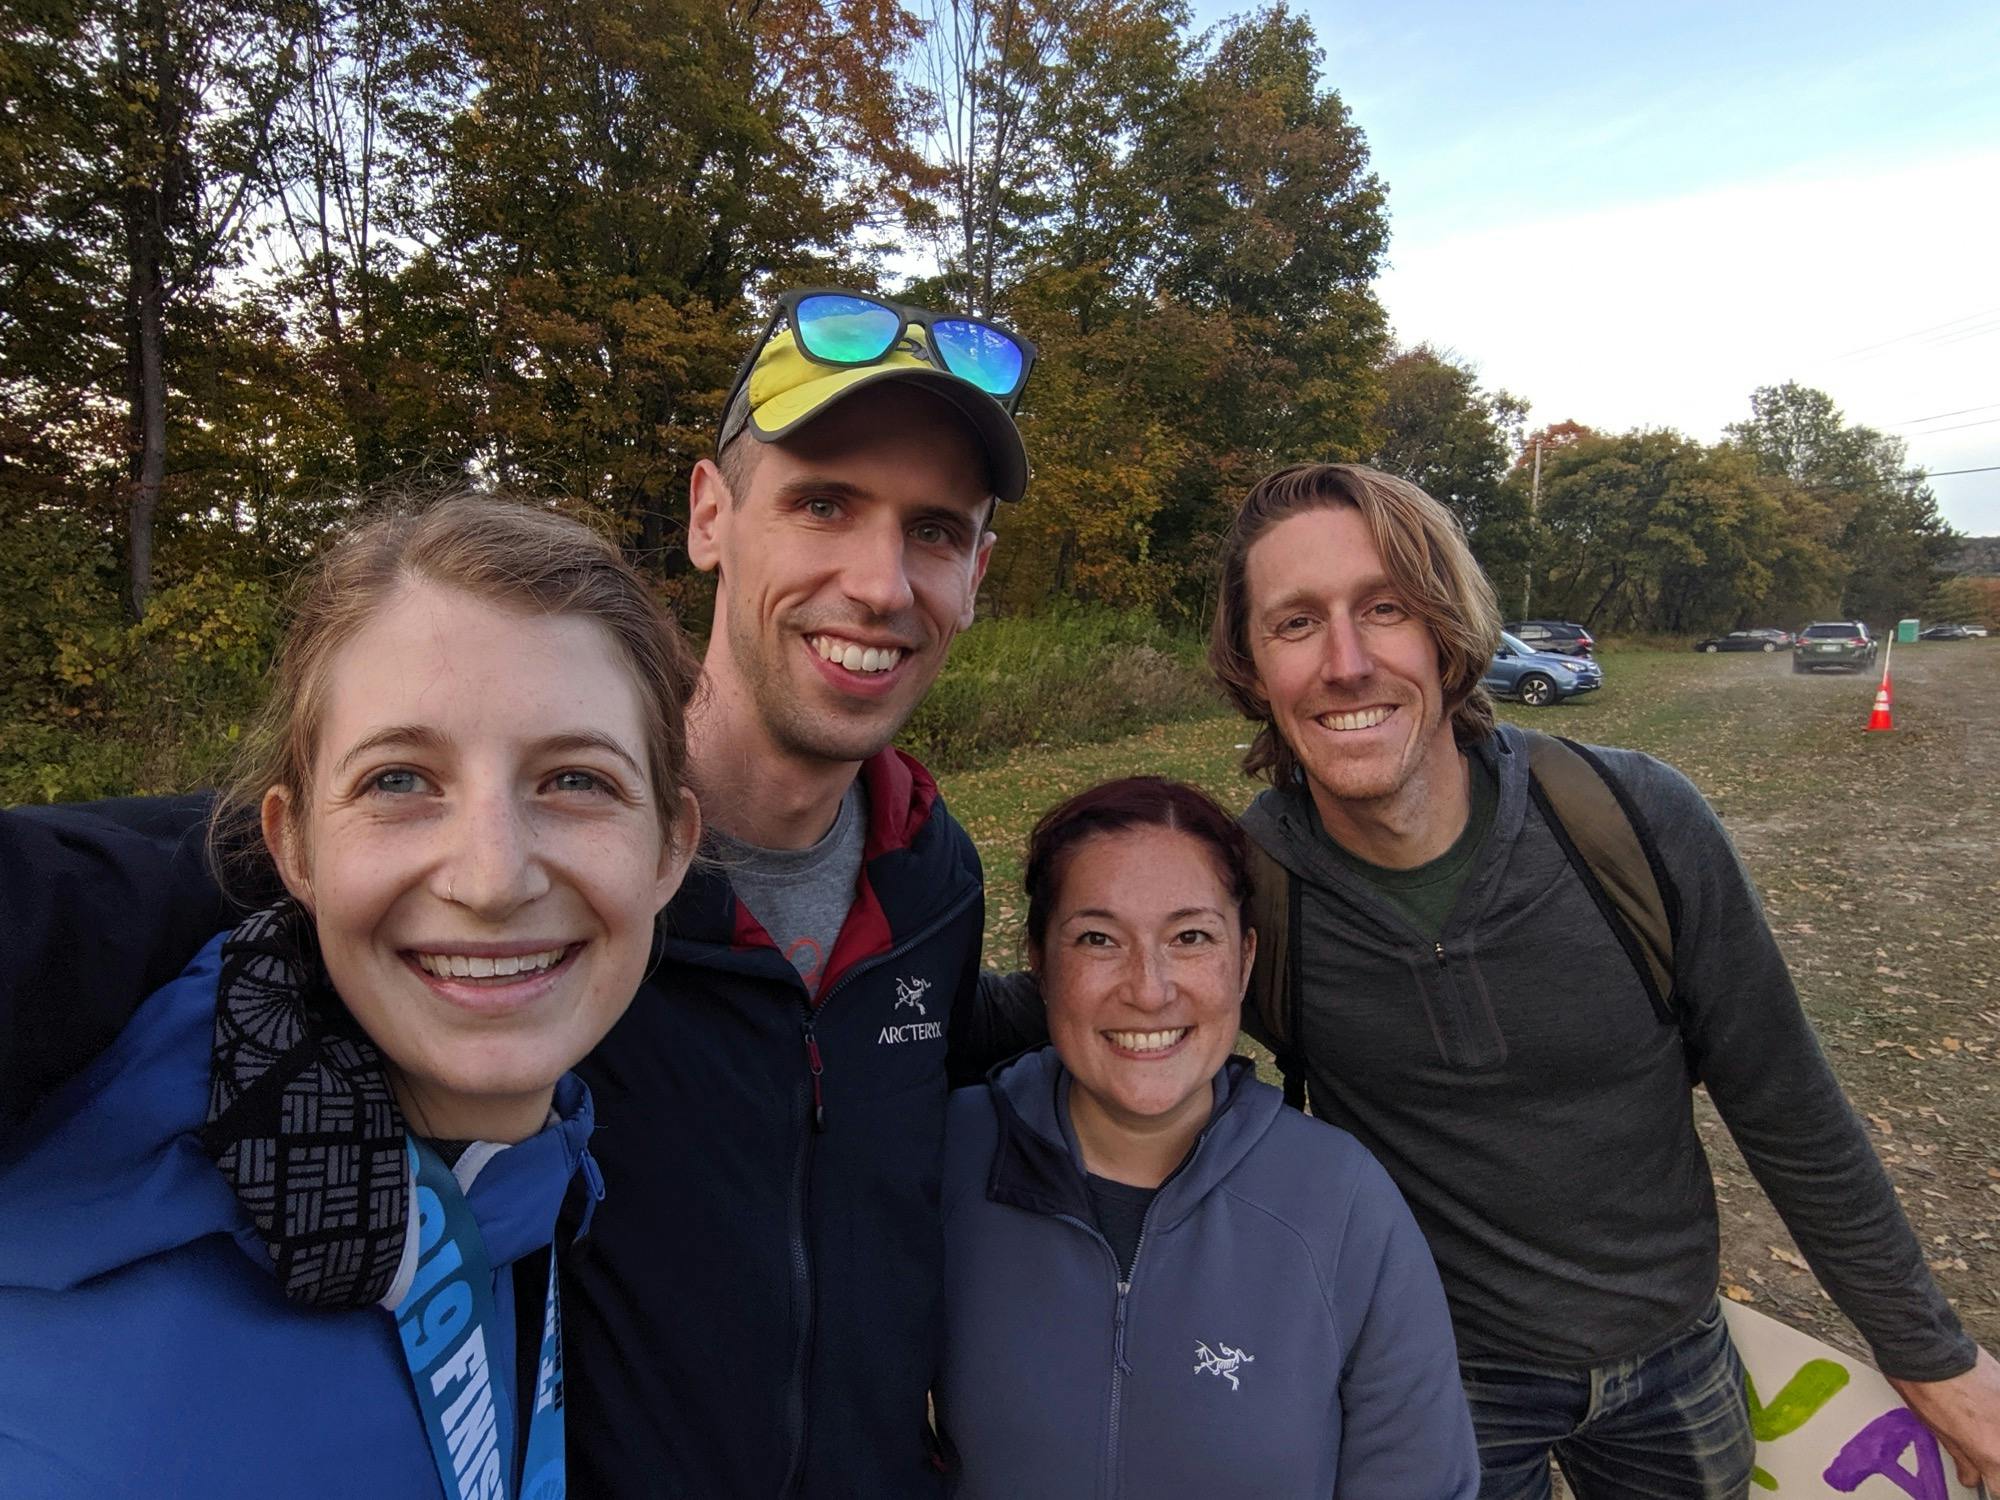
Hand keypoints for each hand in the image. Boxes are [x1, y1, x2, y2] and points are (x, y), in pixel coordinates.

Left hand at [1888, 1346, 1999, 1490]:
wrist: (1924, 1344)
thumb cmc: (1922, 1384)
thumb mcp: (1937, 1430)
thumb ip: (1963, 1457)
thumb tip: (1970, 1475)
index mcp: (1991, 1451)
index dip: (1990, 1480)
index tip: (1983, 1474)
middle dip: (1993, 1454)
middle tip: (1976, 1444)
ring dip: (1994, 1430)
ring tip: (1975, 1417)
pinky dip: (1994, 1410)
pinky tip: (1981, 1402)